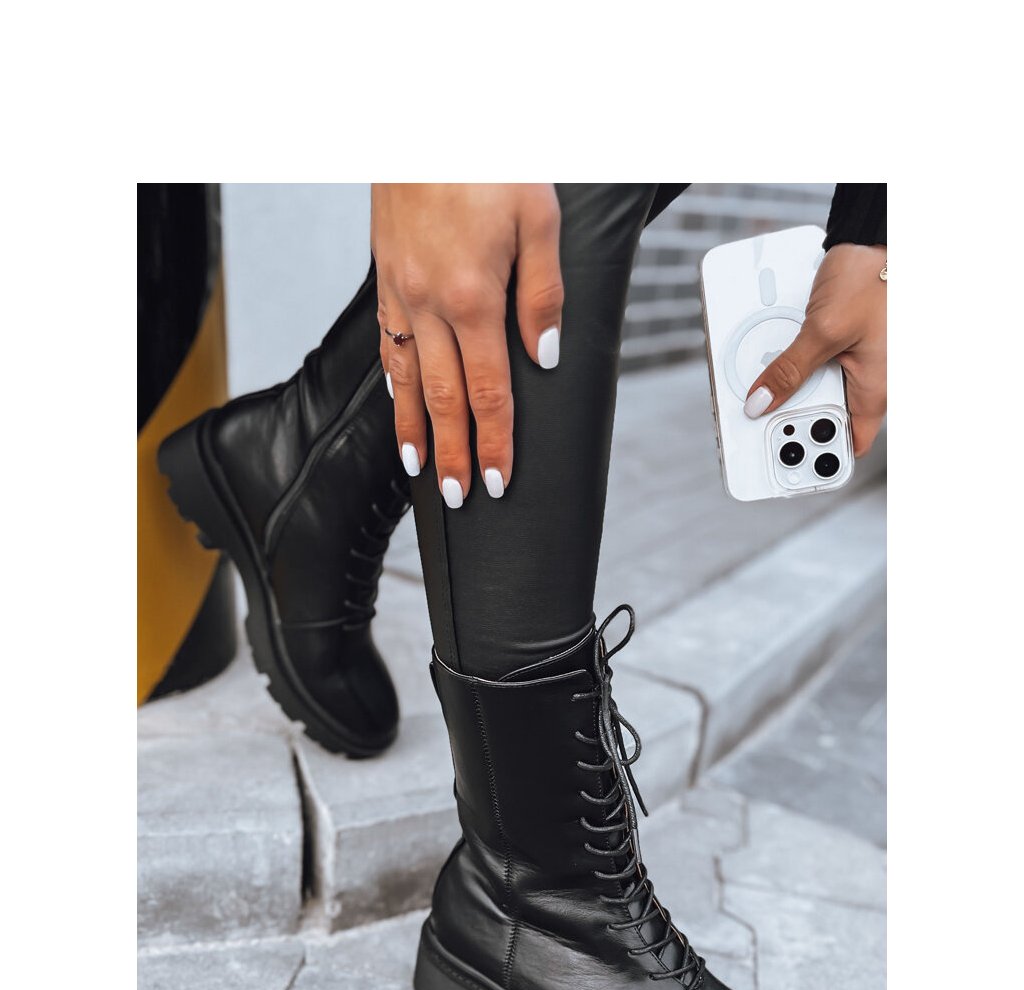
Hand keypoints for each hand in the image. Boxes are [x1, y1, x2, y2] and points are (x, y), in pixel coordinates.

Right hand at [371, 184, 563, 505]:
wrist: (426, 118)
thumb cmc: (488, 161)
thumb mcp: (539, 218)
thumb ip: (544, 294)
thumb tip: (543, 355)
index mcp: (476, 298)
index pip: (489, 392)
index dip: (494, 442)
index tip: (496, 480)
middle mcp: (432, 305)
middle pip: (446, 399)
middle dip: (452, 454)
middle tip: (457, 498)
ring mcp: (402, 293)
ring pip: (408, 379)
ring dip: (416, 430)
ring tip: (420, 469)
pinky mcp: (385, 277)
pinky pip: (389, 343)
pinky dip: (394, 383)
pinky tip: (399, 403)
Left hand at [744, 244, 886, 456]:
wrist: (874, 239)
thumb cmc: (870, 278)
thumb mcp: (823, 329)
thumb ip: (790, 370)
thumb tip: (759, 405)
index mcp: (875, 391)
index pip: (848, 447)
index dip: (816, 459)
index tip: (781, 465)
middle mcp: (869, 384)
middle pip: (824, 423)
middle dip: (791, 423)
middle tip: (759, 420)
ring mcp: (856, 367)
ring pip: (815, 397)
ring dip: (789, 394)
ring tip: (761, 389)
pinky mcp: (841, 350)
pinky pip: (814, 371)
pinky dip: (793, 370)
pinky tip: (772, 364)